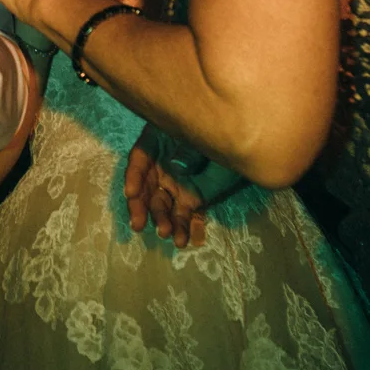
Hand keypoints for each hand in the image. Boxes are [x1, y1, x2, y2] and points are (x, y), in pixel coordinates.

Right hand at [124, 134, 207, 248]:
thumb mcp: (198, 134)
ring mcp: (175, 184)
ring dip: (162, 220)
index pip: (139, 160)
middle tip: (138, 224)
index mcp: (157, 143)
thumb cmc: (214, 129)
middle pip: (145, 188)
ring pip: (162, 205)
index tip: (131, 193)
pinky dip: (183, 228)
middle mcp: (161, 167)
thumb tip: (177, 166)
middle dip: (141, 207)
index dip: (134, 177)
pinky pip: (183, 216)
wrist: (239, 142)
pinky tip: (183, 239)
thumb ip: (187, 149)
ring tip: (165, 233)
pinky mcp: (191, 200)